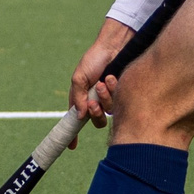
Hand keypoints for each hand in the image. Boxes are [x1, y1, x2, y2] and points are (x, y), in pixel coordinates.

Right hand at [69, 17, 137, 132]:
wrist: (114, 46)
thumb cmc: (94, 59)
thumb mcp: (80, 77)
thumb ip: (78, 96)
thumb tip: (80, 116)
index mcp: (81, 98)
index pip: (76, 121)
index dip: (73, 135)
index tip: (72, 146)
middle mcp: (95, 101)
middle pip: (95, 121)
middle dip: (95, 113)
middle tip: (94, 103)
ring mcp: (109, 99)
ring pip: (107, 113)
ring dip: (104, 99)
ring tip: (103, 83)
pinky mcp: (121, 95)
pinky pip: (117, 103)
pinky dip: (113, 92)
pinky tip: (112, 79)